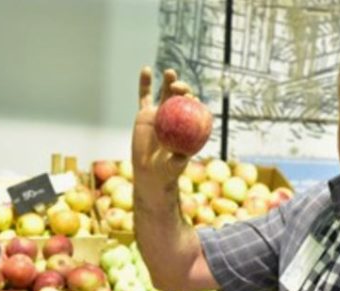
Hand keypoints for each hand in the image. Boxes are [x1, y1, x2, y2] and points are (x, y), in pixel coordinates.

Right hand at [131, 66, 193, 187]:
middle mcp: (177, 116)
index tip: (192, 100)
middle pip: (182, 97)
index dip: (194, 102)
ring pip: (166, 93)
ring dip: (169, 81)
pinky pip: (144, 96)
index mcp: (189, 125)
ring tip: (170, 73)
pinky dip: (145, 82)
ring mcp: (161, 112)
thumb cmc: (166, 170)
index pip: (194, 109)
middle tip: (179, 87)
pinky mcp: (145, 113)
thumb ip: (178, 161)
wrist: (150, 171)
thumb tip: (182, 156)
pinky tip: (147, 69)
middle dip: (183, 89)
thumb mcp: (173, 167)